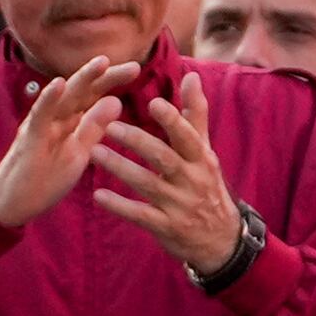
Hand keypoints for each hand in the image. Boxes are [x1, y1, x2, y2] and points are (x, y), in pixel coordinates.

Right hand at [0, 54, 135, 230]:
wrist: (13, 201)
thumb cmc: (44, 177)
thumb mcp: (78, 152)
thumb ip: (94, 127)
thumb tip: (116, 100)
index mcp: (69, 120)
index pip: (92, 95)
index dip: (112, 81)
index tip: (136, 68)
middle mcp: (55, 116)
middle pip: (83, 91)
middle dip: (106, 76)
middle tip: (134, 66)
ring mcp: (41, 124)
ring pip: (64, 97)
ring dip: (81, 79)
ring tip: (101, 63)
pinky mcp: (30, 138)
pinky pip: (39, 116)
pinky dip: (48, 99)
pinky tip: (59, 84)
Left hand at [88, 74, 247, 275]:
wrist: (220, 239)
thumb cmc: (206, 185)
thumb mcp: (204, 151)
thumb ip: (195, 114)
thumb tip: (191, 75)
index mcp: (201, 159)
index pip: (188, 137)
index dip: (172, 120)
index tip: (153, 102)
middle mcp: (192, 180)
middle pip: (164, 158)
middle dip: (138, 141)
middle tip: (108, 125)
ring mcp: (180, 205)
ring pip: (148, 184)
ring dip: (120, 168)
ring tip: (94, 152)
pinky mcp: (167, 227)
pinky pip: (141, 215)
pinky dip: (120, 206)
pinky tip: (98, 195)